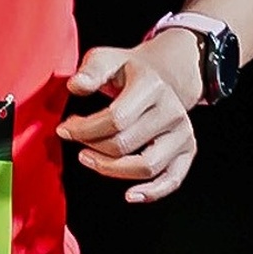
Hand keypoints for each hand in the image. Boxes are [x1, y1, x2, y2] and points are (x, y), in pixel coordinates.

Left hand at [62, 31, 198, 203]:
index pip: (115, 119)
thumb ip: (90, 70)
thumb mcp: (107, 58)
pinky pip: (172, 179)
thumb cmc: (129, 71)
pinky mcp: (187, 149)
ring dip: (111, 169)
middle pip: (125, 144)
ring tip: (90, 160)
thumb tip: (75, 85)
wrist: (163, 74)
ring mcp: (182, 132)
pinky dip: (152, 192)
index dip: (84, 129)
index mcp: (152, 86)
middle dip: (92, 147)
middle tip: (76, 140)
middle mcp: (172, 110)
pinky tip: (130, 195)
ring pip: (146, 166)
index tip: (65, 129)